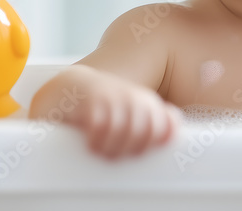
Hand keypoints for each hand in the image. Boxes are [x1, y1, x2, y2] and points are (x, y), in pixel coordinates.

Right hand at [60, 69, 181, 158]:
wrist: (71, 88)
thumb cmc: (104, 106)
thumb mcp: (131, 113)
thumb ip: (153, 123)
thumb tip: (171, 138)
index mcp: (147, 102)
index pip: (167, 124)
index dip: (155, 142)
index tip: (138, 151)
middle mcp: (134, 98)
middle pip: (146, 132)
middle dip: (132, 149)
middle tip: (117, 153)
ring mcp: (114, 98)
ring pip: (124, 132)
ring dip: (112, 149)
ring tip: (102, 150)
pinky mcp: (93, 102)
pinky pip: (101, 129)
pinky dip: (96, 142)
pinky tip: (90, 144)